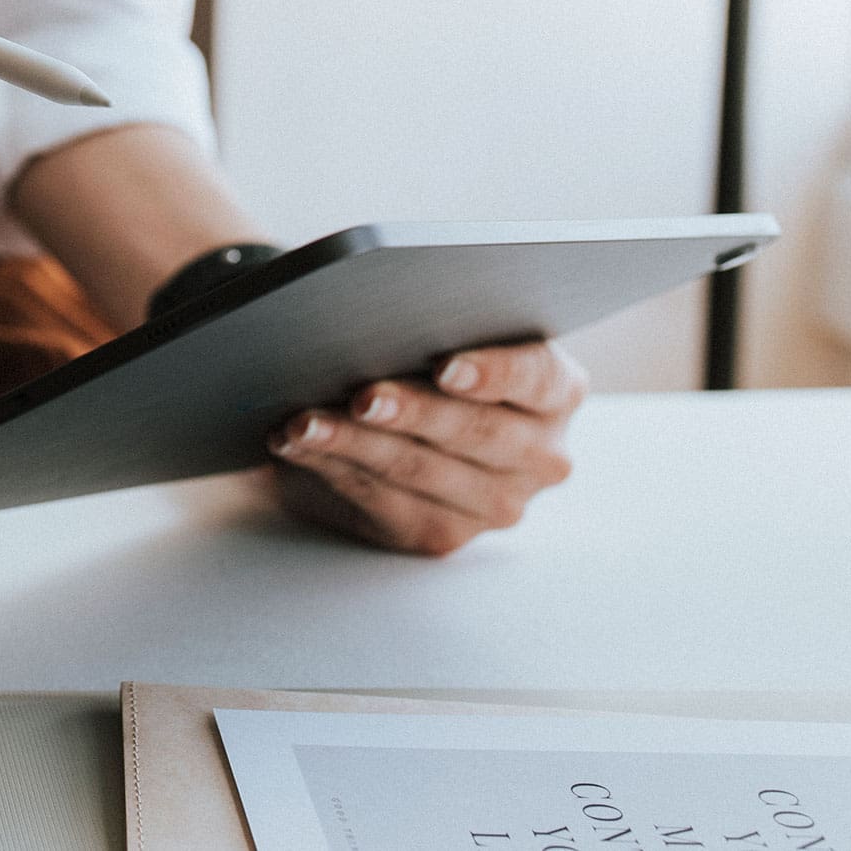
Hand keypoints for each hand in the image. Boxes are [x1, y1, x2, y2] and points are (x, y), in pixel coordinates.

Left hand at [268, 342, 587, 554]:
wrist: (391, 419)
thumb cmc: (424, 359)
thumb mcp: (446, 337)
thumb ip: (438, 328)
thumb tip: (381, 317)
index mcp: (555, 392)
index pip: (536, 378)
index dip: (491, 372)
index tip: (444, 366)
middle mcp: (539, 455)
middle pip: (475, 432)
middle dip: (412, 412)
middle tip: (362, 395)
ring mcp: (494, 503)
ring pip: (418, 470)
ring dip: (354, 442)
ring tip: (305, 420)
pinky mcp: (440, 533)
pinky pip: (380, 499)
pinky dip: (330, 465)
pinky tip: (295, 443)